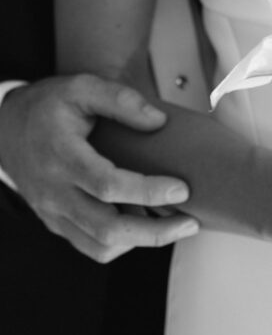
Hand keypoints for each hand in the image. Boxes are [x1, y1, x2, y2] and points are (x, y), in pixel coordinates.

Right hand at [0, 74, 198, 262]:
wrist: (5, 128)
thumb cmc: (48, 106)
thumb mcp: (82, 87)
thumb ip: (120, 100)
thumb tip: (158, 122)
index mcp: (62, 156)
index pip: (107, 185)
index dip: (148, 192)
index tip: (181, 188)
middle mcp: (55, 191)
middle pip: (107, 228)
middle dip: (155, 232)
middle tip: (190, 221)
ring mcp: (54, 212)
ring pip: (101, 246)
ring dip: (143, 241)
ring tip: (174, 225)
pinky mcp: (57, 223)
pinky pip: (92, 247)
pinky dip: (123, 243)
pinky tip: (144, 225)